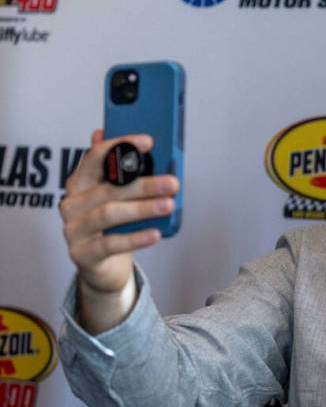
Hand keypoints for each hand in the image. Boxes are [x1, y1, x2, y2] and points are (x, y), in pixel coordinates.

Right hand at [60, 129, 178, 293]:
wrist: (103, 266)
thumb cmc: (115, 225)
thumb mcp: (123, 198)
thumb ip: (130, 175)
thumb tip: (150, 146)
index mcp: (81, 182)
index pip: (96, 157)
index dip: (120, 146)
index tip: (148, 141)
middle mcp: (72, 202)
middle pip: (108, 188)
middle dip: (143, 184)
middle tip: (172, 182)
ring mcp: (73, 229)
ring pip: (108, 214)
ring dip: (142, 208)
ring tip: (168, 205)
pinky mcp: (82, 254)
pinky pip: (110, 244)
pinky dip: (135, 238)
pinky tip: (155, 233)